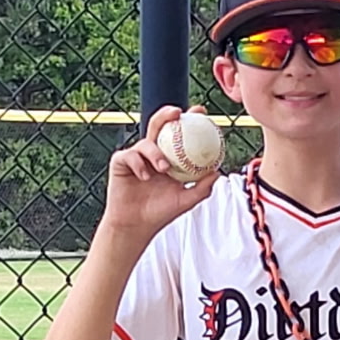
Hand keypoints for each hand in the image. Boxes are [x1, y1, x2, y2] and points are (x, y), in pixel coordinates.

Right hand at [102, 105, 219, 235]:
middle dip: (168, 114)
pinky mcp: (121, 162)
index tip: (201, 113)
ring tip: (163, 168)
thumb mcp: (185, 201)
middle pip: (159, 125)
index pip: (180, 134)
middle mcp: (152, 153)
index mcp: (169, 158)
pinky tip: (144, 177)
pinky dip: (138, 165)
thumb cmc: (160, 213)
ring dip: (156, 152)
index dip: (190, 120)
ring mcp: (136, 156)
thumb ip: (202, 188)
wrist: (136, 226)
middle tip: (178, 113)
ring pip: (146, 142)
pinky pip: (130, 156)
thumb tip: (218, 172)